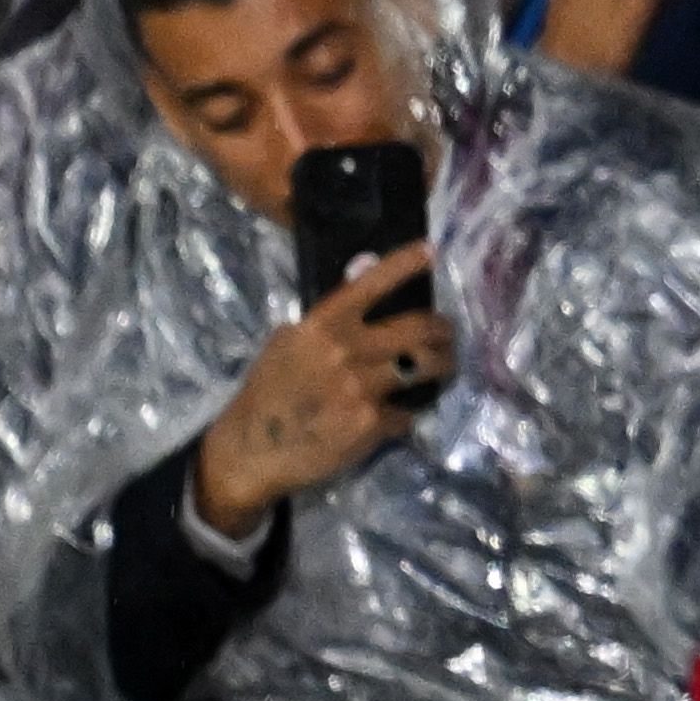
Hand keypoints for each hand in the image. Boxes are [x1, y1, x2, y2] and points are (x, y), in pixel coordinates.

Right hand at [199, 241, 449, 526]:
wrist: (253, 450)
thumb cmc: (269, 393)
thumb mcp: (287, 344)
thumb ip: (327, 316)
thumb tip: (363, 268)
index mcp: (320, 326)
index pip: (369, 285)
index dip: (404, 264)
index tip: (431, 250)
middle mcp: (344, 350)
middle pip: (418, 328)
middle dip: (443, 330)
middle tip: (446, 335)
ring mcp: (359, 387)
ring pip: (426, 366)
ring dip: (444, 365)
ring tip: (443, 368)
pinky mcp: (370, 423)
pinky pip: (409, 411)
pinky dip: (410, 413)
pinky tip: (402, 414)